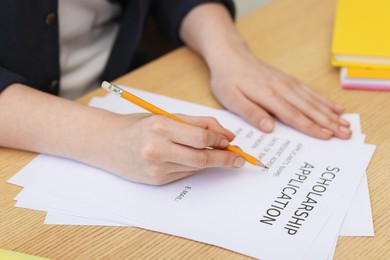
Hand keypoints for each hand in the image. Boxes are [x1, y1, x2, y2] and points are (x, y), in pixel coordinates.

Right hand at [97, 114, 244, 184]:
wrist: (108, 143)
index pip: (200, 137)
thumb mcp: (166, 117)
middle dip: (224, 158)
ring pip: (195, 166)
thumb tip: (225, 134)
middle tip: (239, 158)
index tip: (231, 141)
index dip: (219, 140)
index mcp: (160, 127)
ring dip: (213, 162)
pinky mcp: (156, 180)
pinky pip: (184, 173)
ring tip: (224, 157)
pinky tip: (198, 160)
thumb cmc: (138, 126)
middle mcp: (157, 149)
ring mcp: (156, 168)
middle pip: (201, 157)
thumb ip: (196, 123)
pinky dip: (195, 167)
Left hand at [209, 47, 351, 138]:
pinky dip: (324, 100)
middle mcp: (282, 88)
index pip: (293, 115)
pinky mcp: (289, 80)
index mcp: (267, 95)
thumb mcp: (231, 99)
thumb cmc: (228, 80)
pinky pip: (310, 91)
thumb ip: (251, 113)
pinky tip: (335, 107)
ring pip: (313, 100)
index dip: (311, 127)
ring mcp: (287, 83)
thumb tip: (269, 128)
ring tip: (347, 124)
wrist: (231, 56)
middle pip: (309, 108)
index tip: (327, 136)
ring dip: (331, 113)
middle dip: (329, 122)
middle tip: (346, 134)